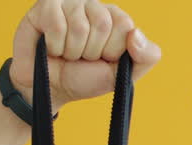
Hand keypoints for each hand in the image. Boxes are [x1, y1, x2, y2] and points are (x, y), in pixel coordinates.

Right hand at [9, 0, 161, 112]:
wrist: (51, 89)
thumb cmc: (85, 79)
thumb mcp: (122, 75)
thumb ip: (146, 57)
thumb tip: (136, 33)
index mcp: (115, 18)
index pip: (124, 24)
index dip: (112, 50)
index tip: (102, 59)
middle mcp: (93, 5)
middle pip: (102, 24)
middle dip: (91, 52)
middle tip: (81, 58)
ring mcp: (69, 3)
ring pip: (79, 27)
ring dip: (71, 51)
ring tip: (66, 54)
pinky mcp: (46, 6)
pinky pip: (56, 26)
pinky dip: (54, 46)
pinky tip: (51, 48)